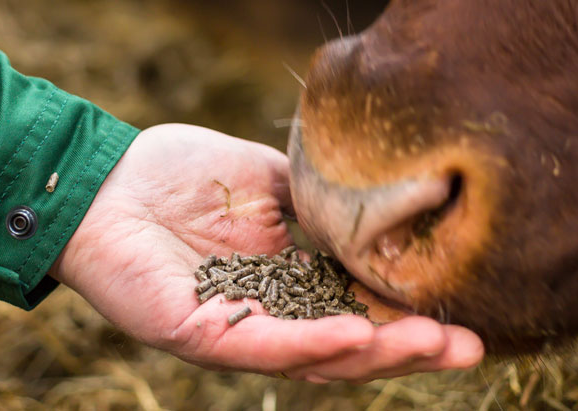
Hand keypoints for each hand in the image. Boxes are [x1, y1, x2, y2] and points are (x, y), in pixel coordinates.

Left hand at [49, 124, 483, 382]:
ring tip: (429, 343)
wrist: (109, 180)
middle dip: (409, 349)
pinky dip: (306, 344)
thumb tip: (375, 207)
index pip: (360, 306)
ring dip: (372, 352)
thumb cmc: (181, 176)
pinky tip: (350, 334)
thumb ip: (315, 200)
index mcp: (290, 280)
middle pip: (349, 345)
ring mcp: (236, 329)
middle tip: (468, 347)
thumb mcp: (267, 179)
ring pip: (313, 357)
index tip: (466, 313)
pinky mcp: (198, 334)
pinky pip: (259, 345)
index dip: (410, 314)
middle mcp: (270, 314)